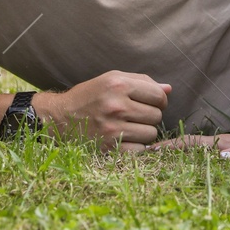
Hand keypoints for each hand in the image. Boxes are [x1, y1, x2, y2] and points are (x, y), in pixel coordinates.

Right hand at [31, 71, 170, 152]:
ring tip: (129, 127)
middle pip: (157, 115)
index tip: (150, 102)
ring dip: (144, 132)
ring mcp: (112, 129)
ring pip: (151, 134)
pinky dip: (136, 146)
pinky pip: (140, 150)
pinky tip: (124, 139)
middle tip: (135, 115)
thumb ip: (142, 82)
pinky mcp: (109, 149)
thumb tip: (169, 89)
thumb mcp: (112, 79)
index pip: (159, 96)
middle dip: (150, 115)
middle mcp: (116, 106)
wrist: (60, 118)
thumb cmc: (90, 96)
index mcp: (118, 85)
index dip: (159, 99)